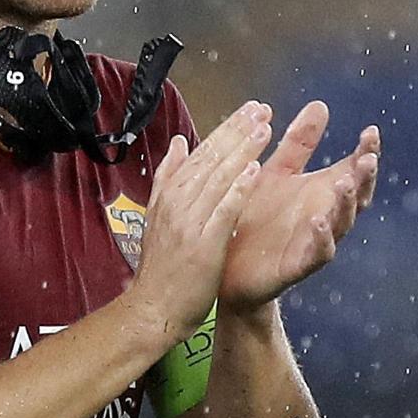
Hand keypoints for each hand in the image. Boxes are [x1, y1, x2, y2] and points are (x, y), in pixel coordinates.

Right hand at [129, 101, 271, 340]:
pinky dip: (238, 189)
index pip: (201, 153)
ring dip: (242, 150)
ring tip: (265, 128)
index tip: (249, 110)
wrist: (153, 309)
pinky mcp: (203, 243)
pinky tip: (256, 171)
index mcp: (169, 193)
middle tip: (263, 108)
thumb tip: (179, 142)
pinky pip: (223, 210)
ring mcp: (189, 221)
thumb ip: (170, 178)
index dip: (226, 130)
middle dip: (238, 131)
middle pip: (211, 158)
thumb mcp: (160, 216)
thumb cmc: (162, 268)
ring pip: (218, 178)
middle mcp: (177, 201)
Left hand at [219, 103, 380, 311]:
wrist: (227, 266)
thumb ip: (298, 144)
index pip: (353, 169)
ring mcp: (313, 242)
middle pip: (356, 197)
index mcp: (321, 192)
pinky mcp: (296, 266)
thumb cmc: (256, 218)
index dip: (365, 153)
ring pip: (340, 225)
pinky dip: (321, 239)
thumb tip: (320, 105)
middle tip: (368, 159)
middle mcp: (324, 216)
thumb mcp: (276, 173)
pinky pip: (316, 254)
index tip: (371, 131)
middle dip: (364, 179)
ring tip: (346, 183)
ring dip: (346, 205)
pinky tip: (319, 221)